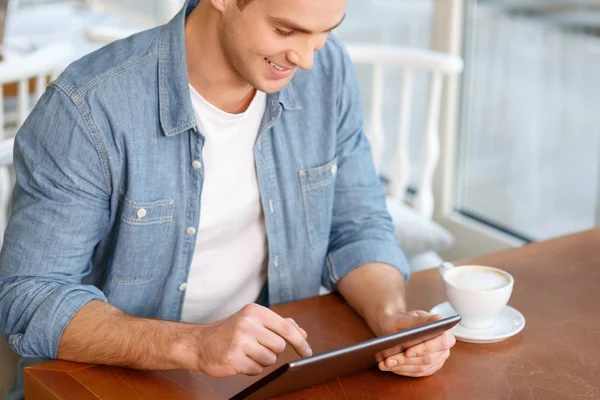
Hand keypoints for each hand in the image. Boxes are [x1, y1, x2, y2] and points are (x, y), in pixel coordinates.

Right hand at [193, 304, 311, 377]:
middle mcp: (248, 324)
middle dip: (272, 350)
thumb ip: (279, 324)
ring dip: (261, 360)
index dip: (300, 341)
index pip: (286, 327)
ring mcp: (240, 341)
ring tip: (247, 353)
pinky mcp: (234, 359)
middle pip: (280, 346)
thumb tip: (302, 333)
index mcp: (255, 312)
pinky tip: (240, 360)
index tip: (307, 351)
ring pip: (270, 359)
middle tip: (257, 346)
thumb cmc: (230, 331)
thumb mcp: (254, 320)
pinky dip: (251, 368)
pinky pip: (257, 370)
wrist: (200, 343)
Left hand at [376, 310, 455, 376]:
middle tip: (389, 360)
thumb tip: (436, 320)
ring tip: (385, 364)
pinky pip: (417, 373)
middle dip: (406, 360)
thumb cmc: (400, 321)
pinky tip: (390, 367)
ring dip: (402, 367)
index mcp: (443, 330)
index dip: (425, 348)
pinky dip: (402, 370)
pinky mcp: (429, 368)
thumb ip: (420, 320)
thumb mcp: (407, 318)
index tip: (408, 352)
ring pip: (421, 368)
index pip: (441, 342)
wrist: (393, 328)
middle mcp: (443, 347)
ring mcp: (438, 359)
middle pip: (429, 358)